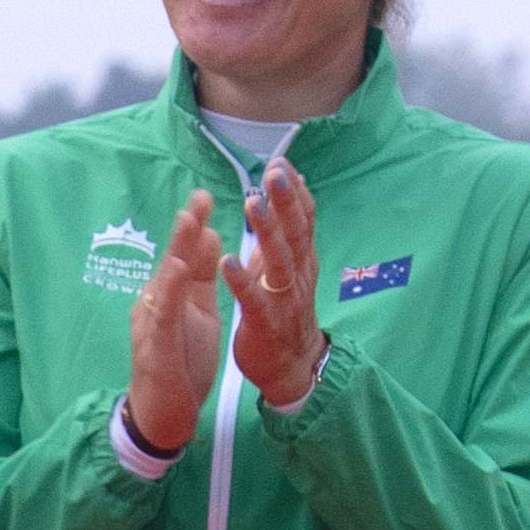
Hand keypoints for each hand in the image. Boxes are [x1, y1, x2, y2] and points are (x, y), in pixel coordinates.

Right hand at [124, 189, 225, 459]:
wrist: (165, 415)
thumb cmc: (182, 364)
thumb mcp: (199, 314)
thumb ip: (201, 280)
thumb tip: (210, 237)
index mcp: (172, 297)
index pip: (184, 256)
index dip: (194, 227)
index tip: (207, 196)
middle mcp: (156, 305)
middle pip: (172, 260)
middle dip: (186, 228)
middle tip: (200, 196)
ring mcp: (153, 325)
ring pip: (164, 282)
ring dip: (176, 250)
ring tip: (189, 221)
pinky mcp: (156, 347)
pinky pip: (163, 315)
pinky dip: (169, 290)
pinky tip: (176, 270)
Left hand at [225, 158, 326, 409]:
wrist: (292, 367)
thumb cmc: (285, 312)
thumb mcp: (291, 270)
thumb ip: (288, 235)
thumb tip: (291, 193)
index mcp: (301, 262)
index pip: (303, 221)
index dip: (294, 192)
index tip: (283, 162)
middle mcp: (297, 276)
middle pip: (294, 234)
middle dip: (285, 202)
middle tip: (275, 172)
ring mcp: (282, 300)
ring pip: (278, 262)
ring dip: (266, 232)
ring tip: (253, 204)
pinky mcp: (263, 323)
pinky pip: (253, 300)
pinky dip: (242, 281)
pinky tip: (226, 262)